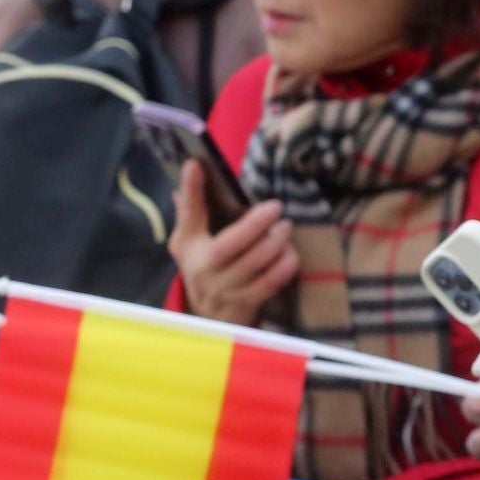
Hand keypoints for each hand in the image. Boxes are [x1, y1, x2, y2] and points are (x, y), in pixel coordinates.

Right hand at [167, 161, 297, 325]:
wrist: (207, 316)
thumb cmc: (202, 267)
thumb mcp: (189, 241)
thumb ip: (191, 210)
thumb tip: (192, 169)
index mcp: (189, 247)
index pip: (189, 215)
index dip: (192, 191)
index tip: (197, 163)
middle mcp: (204, 269)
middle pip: (229, 245)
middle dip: (255, 224)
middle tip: (276, 207)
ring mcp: (225, 289)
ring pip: (254, 264)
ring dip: (275, 243)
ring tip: (285, 228)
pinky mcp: (246, 304)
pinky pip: (270, 282)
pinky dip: (285, 265)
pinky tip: (290, 253)